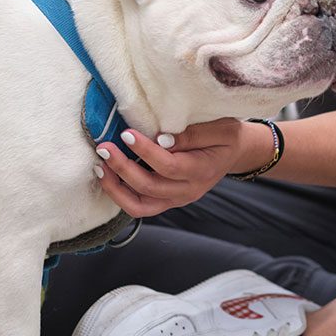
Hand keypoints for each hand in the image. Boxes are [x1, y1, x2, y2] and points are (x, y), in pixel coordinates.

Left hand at [94, 119, 268, 218]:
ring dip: (116, 187)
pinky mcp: (167, 201)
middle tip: (104, 147)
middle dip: (122, 168)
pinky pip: (139, 207)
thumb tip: (161, 138)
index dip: (145, 151)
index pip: (168, 166)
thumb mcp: (220, 128)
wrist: (234, 153)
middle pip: (149, 187)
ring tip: (100, 165)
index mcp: (202, 170)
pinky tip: (107, 175)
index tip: (127, 134)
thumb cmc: (225, 136)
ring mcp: (176, 200)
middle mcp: (188, 191)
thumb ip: (192, 134)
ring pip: (140, 205)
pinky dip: (120, 194)